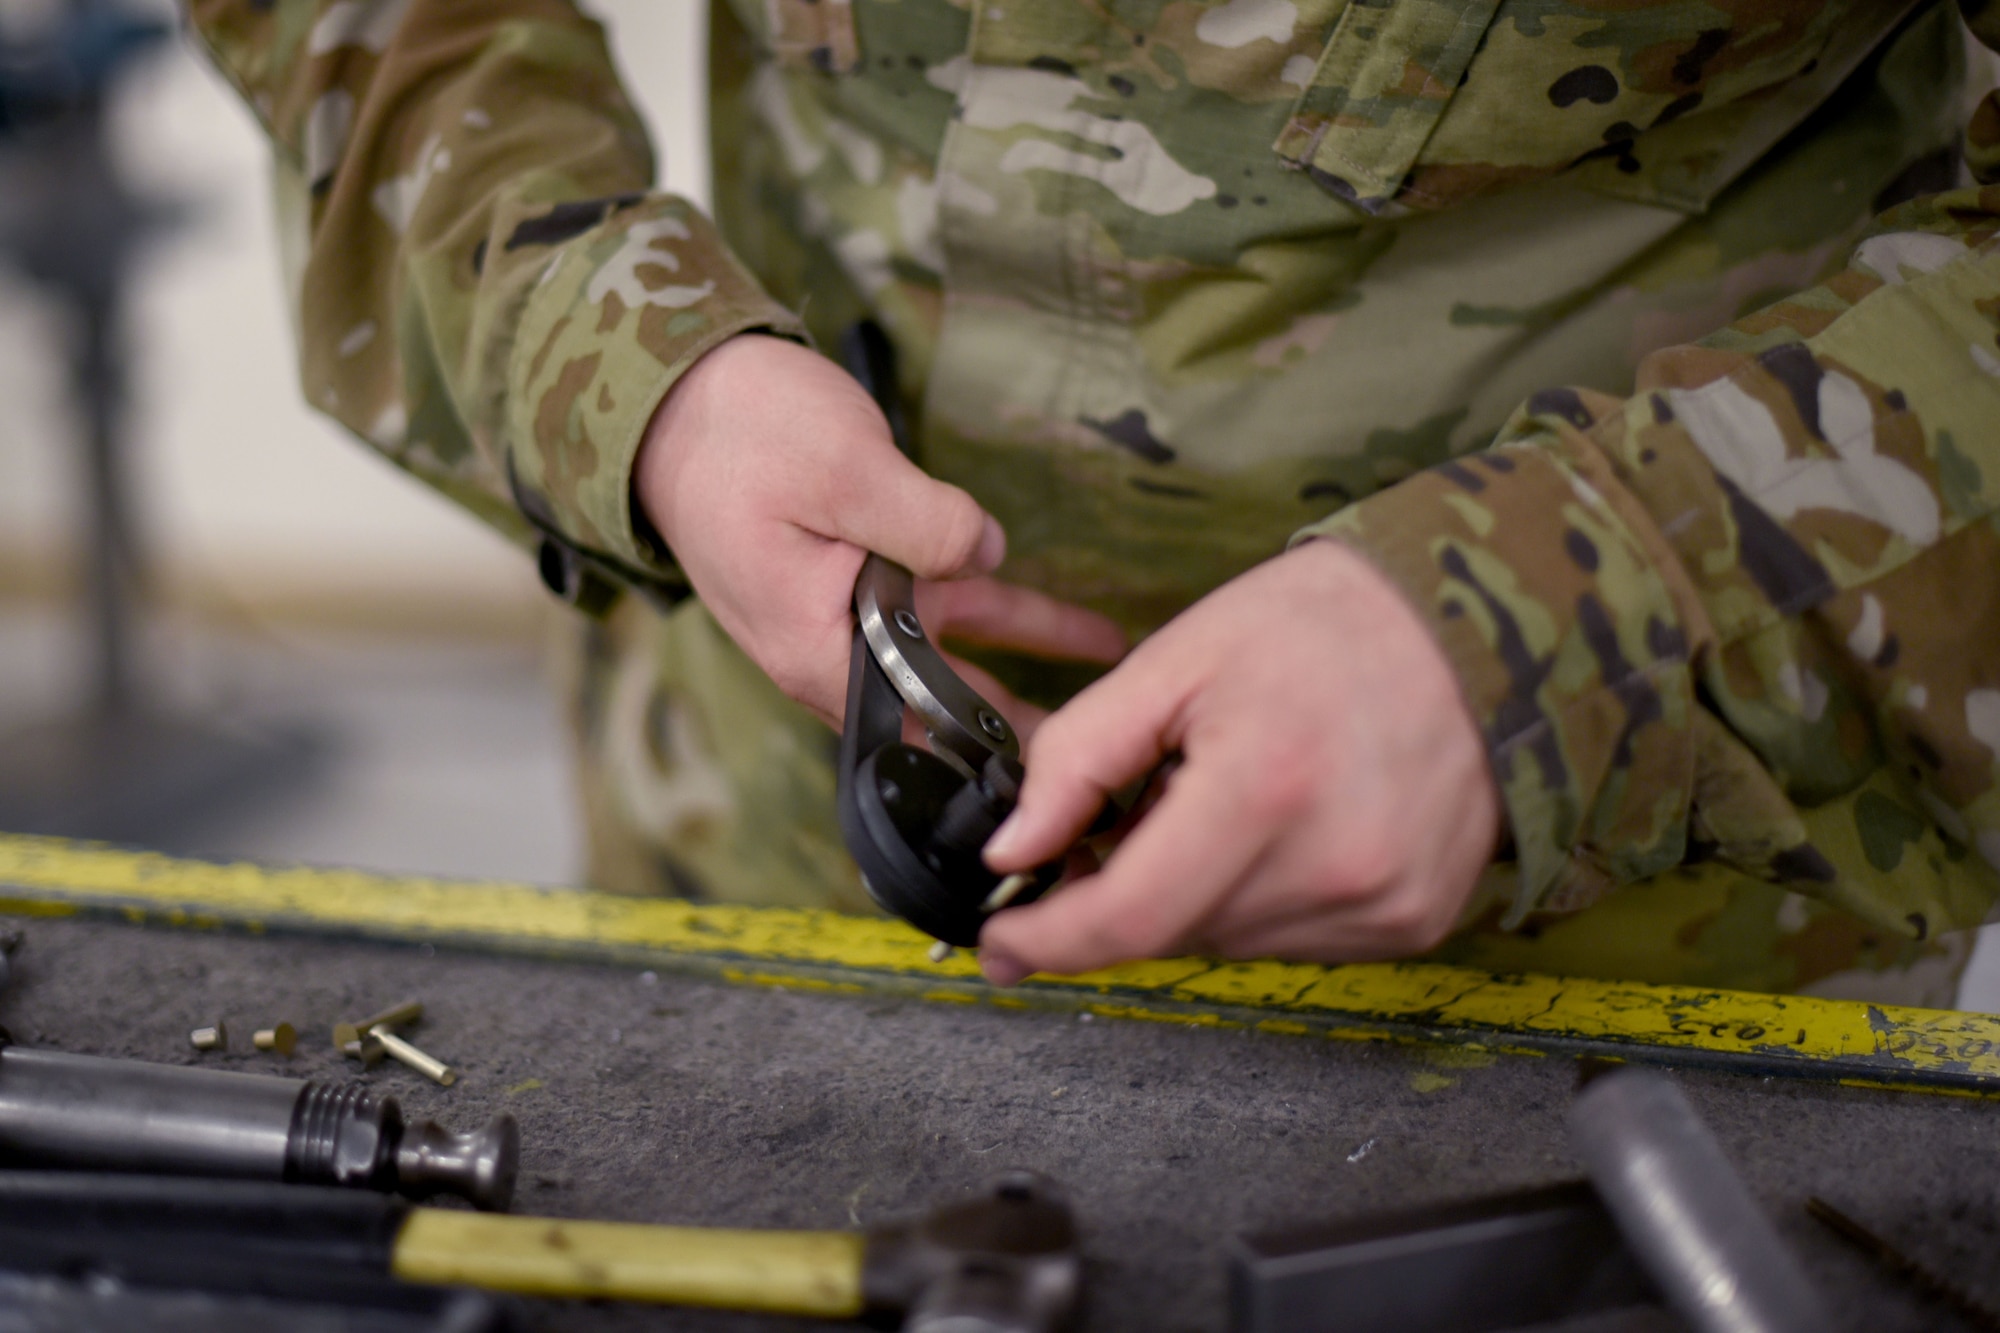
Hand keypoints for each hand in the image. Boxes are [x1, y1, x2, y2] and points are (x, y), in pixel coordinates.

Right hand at [634, 335, 1125, 729]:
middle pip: (941, 715)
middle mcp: (832, 652)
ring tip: (1117, 698)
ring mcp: (850, 618)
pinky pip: (948, 614)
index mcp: (816, 650)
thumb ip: (925, 523)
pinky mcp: (866, 578)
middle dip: (1020, 739)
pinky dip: (1008, 620)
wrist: (680, 395)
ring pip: (956, 663)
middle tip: (1104, 771)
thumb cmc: (742, 435)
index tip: (1054, 784)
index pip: (914, 737)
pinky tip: (1075, 628)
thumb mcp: (842, 469)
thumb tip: (990, 554)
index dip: (983, 762)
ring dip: (1032, 675)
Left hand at [977, 540, 1500, 981]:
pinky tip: (1278, 828)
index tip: (998, 940)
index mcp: (1264, 791)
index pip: (1128, 917)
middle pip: (1172, 933)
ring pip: (1227, 942)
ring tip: (1218, 803)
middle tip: (1117, 825)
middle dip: (1117, 897)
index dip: (1048, 940)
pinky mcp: (1415, 922)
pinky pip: (1292, 939)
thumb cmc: (1324, 625)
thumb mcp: (1178, 659)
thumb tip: (1012, 849)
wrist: (1481, 626)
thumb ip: (1079, 755)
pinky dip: (1256, 899)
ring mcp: (1382, 906)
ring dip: (1190, 895)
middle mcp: (1333, 868)